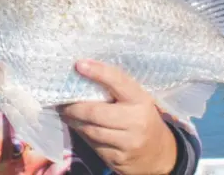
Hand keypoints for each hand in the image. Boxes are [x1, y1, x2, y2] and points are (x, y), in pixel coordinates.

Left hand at [60, 59, 176, 174]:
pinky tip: (80, 128)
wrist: (160, 154)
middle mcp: (136, 121)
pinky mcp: (118, 159)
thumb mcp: (137, 100)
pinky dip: (83, 135)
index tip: (79, 65)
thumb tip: (85, 72)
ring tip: (67, 114)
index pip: (118, 81)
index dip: (98, 72)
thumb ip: (117, 89)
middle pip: (95, 112)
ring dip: (75, 121)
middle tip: (63, 102)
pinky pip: (93, 145)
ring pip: (91, 130)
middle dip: (74, 107)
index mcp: (141, 100)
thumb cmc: (143, 118)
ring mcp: (128, 142)